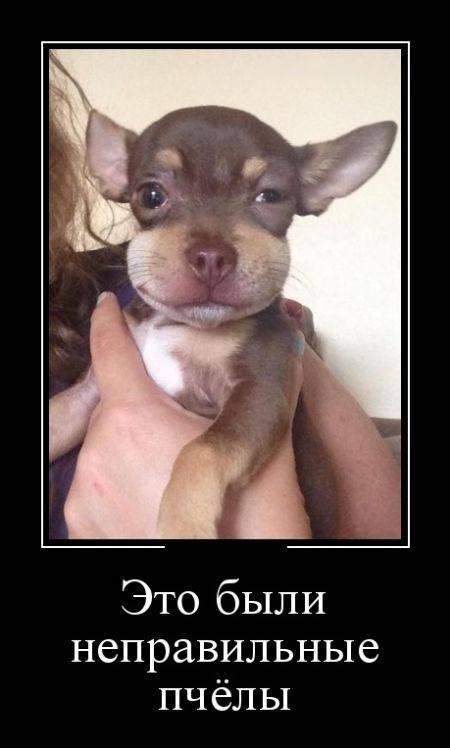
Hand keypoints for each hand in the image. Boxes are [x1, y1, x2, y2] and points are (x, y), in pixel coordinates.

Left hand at [65, 293, 310, 538]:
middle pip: (114, 410)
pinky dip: (120, 480)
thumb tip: (260, 358)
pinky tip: (155, 496)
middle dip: (143, 409)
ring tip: (173, 475)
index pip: (113, 355)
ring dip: (131, 450)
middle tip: (181, 431)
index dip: (110, 325)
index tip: (108, 308)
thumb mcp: (256, 443)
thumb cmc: (250, 524)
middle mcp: (99, 457)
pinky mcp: (83, 530)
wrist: (235, 576)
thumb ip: (241, 395)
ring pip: (104, 450)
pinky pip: (97, 485)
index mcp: (134, 423)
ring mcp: (86, 498)